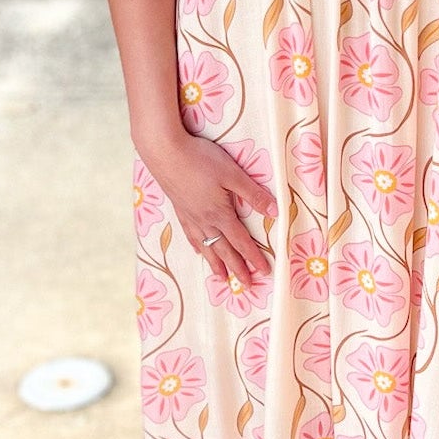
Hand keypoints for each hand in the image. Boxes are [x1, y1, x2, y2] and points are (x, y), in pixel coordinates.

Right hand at [150, 133, 277, 288]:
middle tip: (246, 285)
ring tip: (222, 278)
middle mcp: (204, 220)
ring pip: (206, 246)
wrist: (164, 152)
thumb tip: (275, 212)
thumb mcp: (232, 174)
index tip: (264, 272)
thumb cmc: (200, 159)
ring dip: (216, 263)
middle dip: (237, 268)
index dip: (254, 257)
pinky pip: (191, 235)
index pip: (241, 241)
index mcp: (220, 214)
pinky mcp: (179, 209)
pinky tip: (198, 250)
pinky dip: (197, 247)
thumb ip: (253, 193)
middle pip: (224, 250)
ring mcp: (190, 216)